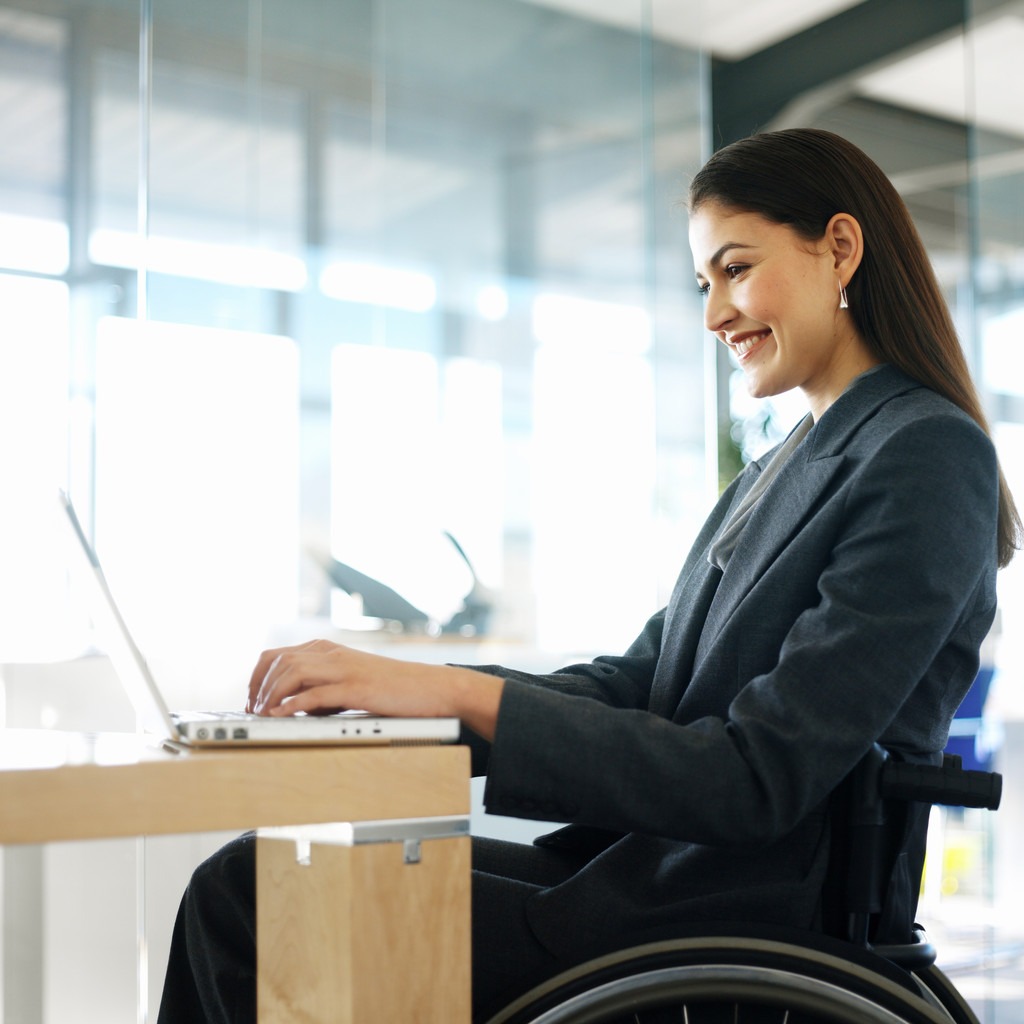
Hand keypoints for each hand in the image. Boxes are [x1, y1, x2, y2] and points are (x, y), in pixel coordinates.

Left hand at [245, 638, 502, 739]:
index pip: (278, 654)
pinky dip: (291, 705)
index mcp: (330, 650)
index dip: (257, 676)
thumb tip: (296, 707)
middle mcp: (333, 654)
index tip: (251, 698)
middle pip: (278, 660)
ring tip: (261, 715)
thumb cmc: (395, 689)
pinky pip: (314, 693)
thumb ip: (325, 688)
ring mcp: (344, 669)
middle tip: (251, 711)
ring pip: (290, 672)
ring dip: (269, 695)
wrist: (433, 688)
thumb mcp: (353, 682)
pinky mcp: (355, 688)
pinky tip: (280, 717)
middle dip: (257, 686)